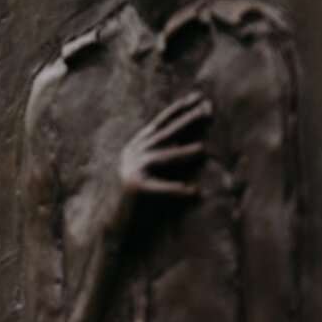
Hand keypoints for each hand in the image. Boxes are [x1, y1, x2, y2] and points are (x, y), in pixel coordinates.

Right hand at [115, 91, 212, 226]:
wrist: (115, 224)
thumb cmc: (141, 199)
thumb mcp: (154, 171)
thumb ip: (168, 157)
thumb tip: (198, 145)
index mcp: (138, 145)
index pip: (161, 123)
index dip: (180, 109)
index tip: (198, 97)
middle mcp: (133, 153)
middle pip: (164, 134)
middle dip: (187, 120)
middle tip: (207, 109)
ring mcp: (131, 169)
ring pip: (162, 157)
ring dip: (182, 153)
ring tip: (202, 149)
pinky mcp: (134, 188)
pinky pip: (159, 188)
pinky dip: (176, 190)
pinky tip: (193, 191)